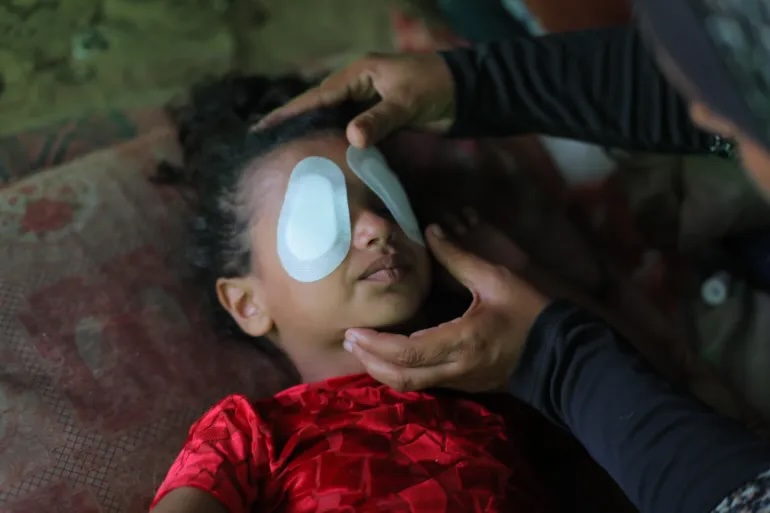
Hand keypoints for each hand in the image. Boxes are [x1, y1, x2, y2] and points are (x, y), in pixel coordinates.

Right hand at [255, 52, 455, 147]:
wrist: (467, 94)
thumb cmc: (436, 87)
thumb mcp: (406, 102)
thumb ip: (379, 120)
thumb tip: (352, 139)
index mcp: (358, 76)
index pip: (318, 96)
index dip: (291, 113)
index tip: (265, 128)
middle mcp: (359, 89)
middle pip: (321, 110)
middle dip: (298, 127)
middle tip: (269, 148)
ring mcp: (369, 106)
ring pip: (337, 125)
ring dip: (320, 140)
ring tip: (292, 160)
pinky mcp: (381, 122)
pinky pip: (356, 136)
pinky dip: (344, 149)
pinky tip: (330, 165)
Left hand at [343, 213, 548, 392]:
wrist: (562, 356)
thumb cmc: (530, 315)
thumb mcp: (497, 279)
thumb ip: (459, 257)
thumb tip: (431, 231)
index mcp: (461, 341)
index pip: (407, 352)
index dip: (376, 344)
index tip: (355, 330)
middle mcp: (455, 367)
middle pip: (400, 376)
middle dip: (369, 361)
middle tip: (350, 339)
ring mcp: (459, 380)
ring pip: (409, 385)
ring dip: (381, 369)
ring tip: (362, 347)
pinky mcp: (463, 384)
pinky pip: (423, 383)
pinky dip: (400, 372)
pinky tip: (390, 355)